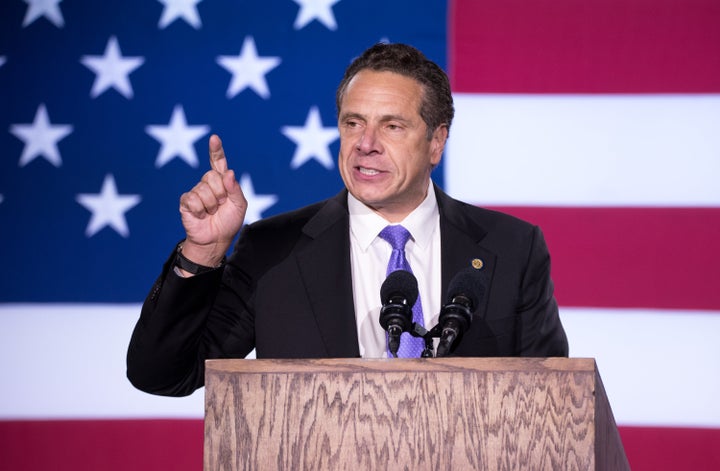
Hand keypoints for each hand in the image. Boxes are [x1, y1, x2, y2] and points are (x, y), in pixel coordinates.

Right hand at [178, 134, 246, 265]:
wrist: (216, 240)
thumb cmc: (228, 222)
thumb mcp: (239, 205)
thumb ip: (235, 189)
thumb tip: (228, 172)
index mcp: (222, 181)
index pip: (218, 162)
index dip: (216, 150)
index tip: (214, 138)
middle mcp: (208, 183)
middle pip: (212, 176)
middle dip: (220, 193)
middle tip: (220, 206)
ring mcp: (196, 191)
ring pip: (204, 190)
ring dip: (211, 205)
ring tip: (211, 212)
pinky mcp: (186, 201)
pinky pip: (194, 199)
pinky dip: (201, 210)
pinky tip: (201, 215)